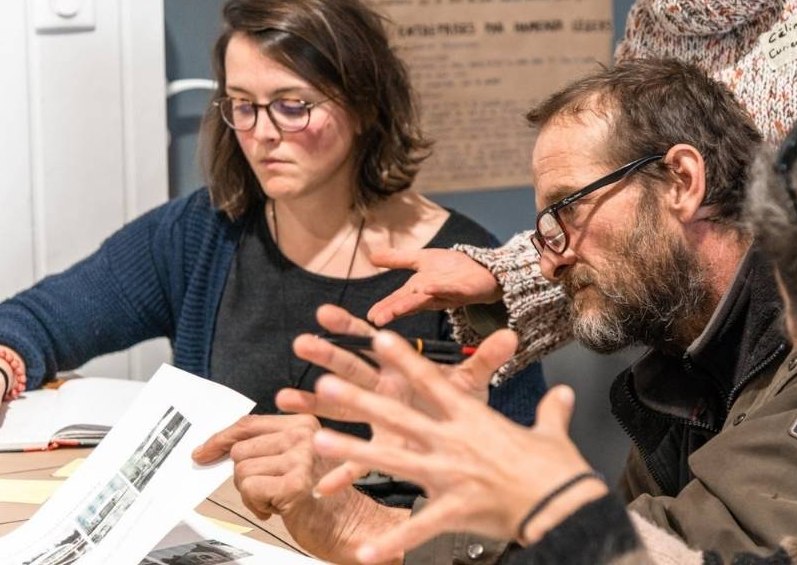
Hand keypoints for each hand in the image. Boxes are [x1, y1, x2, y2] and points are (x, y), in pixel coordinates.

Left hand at [192, 413, 399, 562]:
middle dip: (245, 475)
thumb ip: (268, 446)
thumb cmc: (322, 496)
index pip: (249, 424)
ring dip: (251, 493)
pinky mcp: (296, 483)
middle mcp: (305, 436)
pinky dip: (256, 505)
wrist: (351, 525)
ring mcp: (301, 458)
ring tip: (276, 499)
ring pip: (242, 471)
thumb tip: (219, 446)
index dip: (221, 438)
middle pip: (240, 450)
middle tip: (267, 489)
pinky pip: (249, 489)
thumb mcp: (298, 459)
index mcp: (305, 424)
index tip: (204, 451)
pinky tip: (277, 508)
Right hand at [276, 304, 516, 492]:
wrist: (469, 444)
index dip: (348, 326)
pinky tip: (323, 484)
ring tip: (285, 399)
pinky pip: (359, 463)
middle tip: (301, 343)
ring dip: (313, 405)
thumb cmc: (460, 407)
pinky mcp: (383, 451)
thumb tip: (511, 335)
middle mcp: (383, 392)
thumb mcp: (470, 384)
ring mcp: (377, 421)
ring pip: (341, 410)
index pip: (371, 342)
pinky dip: (343, 474)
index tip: (325, 312)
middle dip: (326, 356)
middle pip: (350, 370)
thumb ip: (485, 360)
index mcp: (400, 371)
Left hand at [304, 329, 605, 562]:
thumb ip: (552, 411)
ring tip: (319, 443)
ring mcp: (450, 475)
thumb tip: (565, 395)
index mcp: (475, 420)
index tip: (376, 337)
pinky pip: (416, 528)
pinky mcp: (454, 510)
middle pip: (399, 416)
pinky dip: (390, 542)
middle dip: (360, 400)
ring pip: (391, 461)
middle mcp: (455, 442)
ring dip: (352, 453)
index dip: (404, 358)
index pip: (433, 382)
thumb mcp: (552, 433)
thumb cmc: (557, 471)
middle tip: (326, 383)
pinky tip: (364, 553)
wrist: (564, 506)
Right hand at [366, 248, 501, 325]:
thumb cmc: (452, 269)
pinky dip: (440, 289)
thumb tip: (371, 256)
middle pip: (409, 303)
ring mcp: (447, 293)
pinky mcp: (464, 289)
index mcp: (418, 289)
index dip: (384, 307)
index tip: (369, 317)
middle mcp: (430, 295)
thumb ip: (397, 259)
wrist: (484, 271)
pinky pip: (451, 289)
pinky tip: (428, 288)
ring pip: (427, 299)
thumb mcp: (421, 260)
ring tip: (397, 309)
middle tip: (377, 321)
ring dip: (412, 303)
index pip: (398, 299)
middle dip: (393, 311)